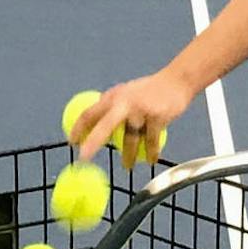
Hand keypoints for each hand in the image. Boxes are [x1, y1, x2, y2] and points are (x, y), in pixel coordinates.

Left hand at [70, 71, 193, 168]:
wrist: (176, 82)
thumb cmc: (150, 89)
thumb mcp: (127, 92)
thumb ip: (112, 104)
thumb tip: (95, 120)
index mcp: (114, 96)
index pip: (90, 112)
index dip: (78, 128)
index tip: (71, 142)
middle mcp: (125, 103)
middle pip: (105, 126)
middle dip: (92, 143)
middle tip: (84, 159)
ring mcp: (141, 111)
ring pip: (130, 140)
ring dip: (128, 156)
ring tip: (126, 167)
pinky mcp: (157, 118)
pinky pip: (151, 141)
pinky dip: (151, 153)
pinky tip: (150, 159)